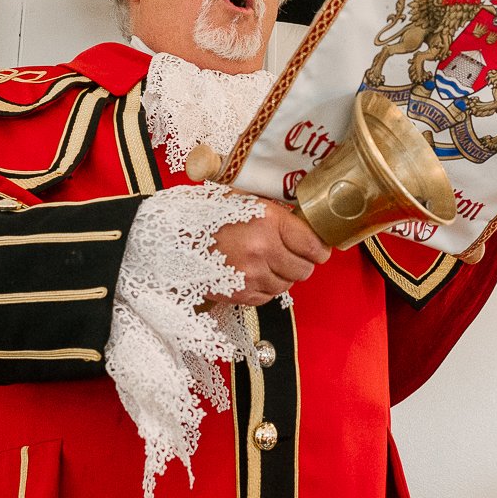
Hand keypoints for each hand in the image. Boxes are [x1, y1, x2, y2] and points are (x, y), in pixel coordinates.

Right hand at [208, 198, 330, 305]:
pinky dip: (265, 287)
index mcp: (269, 221)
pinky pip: (268, 296)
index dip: (319, 249)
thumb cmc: (212, 217)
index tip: (318, 249)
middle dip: (301, 263)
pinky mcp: (241, 294)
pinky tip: (252, 273)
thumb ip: (280, 212)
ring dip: (282, 276)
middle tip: (290, 254)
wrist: (176, 240)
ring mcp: (252, 275)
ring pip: (287, 285)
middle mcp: (263, 249)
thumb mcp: (248, 201)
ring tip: (265, 262)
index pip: (314, 245)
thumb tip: (310, 225)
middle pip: (304, 270)